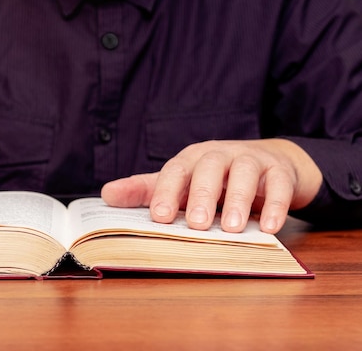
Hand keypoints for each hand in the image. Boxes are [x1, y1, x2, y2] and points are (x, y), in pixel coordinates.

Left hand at [101, 139, 321, 233]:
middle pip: (209, 168)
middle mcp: (219, 155)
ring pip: (246, 173)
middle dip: (203, 196)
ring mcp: (251, 160)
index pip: (175, 171)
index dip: (167, 193)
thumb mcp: (180, 184)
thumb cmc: (213, 179)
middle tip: (197, 225)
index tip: (160, 218)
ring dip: (240, 201)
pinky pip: (279, 185)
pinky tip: (270, 228)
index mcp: (191, 160)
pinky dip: (277, 206)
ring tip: (233, 229)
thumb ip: (146, 190)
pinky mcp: (279, 171)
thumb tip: (106, 195)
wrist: (265, 164)